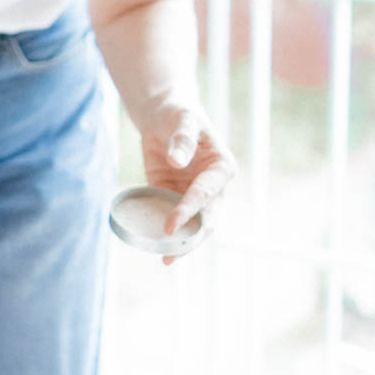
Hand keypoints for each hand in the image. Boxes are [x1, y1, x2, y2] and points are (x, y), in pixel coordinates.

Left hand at [140, 105, 235, 245]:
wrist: (162, 115)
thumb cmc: (178, 114)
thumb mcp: (182, 119)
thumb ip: (182, 140)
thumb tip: (177, 162)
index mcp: (221, 168)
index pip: (206, 193)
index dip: (189, 209)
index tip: (170, 224)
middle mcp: (212, 187)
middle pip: (207, 218)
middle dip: (190, 237)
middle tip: (171, 254)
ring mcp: (193, 196)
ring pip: (193, 225)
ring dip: (182, 243)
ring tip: (166, 260)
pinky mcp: (172, 198)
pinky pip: (170, 218)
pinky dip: (162, 231)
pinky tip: (152, 245)